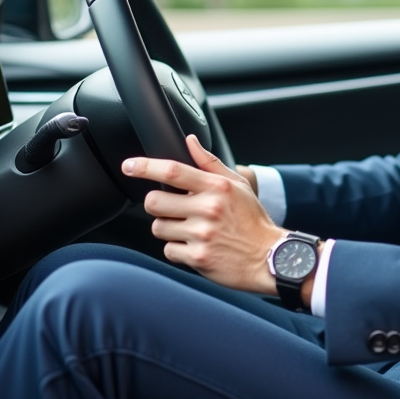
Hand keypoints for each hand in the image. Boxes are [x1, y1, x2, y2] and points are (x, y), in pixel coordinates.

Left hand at [122, 135, 281, 294]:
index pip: (173, 171)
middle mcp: (208, 209)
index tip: (129, 166)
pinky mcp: (198, 258)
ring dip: (168, 229)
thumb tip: (190, 141)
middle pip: (154, 202)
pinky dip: (178, 250)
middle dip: (158, 205)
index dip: (145, 167)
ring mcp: (201, 235)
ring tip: (189, 230)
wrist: (269, 257)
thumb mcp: (238, 185)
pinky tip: (196, 246)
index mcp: (216, 187)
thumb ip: (210, 163)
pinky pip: (169, 250)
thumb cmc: (252, 220)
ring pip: (159, 228)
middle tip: (174, 209)